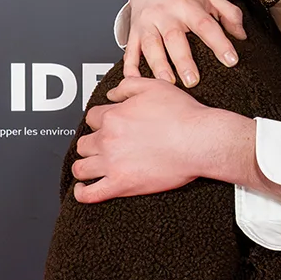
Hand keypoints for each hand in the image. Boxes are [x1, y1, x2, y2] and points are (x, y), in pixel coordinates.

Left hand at [70, 77, 251, 202]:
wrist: (199, 141)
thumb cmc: (183, 116)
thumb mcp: (154, 87)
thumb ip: (128, 86)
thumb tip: (112, 93)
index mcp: (114, 116)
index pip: (92, 118)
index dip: (99, 121)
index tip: (106, 126)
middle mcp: (108, 139)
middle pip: (84, 142)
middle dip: (92, 143)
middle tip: (104, 146)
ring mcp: (112, 163)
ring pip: (81, 167)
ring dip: (84, 166)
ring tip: (91, 167)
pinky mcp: (120, 185)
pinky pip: (90, 194)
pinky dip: (81, 193)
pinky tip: (83, 189)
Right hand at [123, 0, 245, 86]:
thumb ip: (229, 13)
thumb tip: (241, 36)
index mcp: (187, 5)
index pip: (205, 25)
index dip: (219, 42)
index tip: (231, 60)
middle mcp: (165, 14)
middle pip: (174, 37)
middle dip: (183, 60)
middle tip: (193, 81)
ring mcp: (147, 24)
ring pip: (150, 45)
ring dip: (158, 66)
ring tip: (167, 84)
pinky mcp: (134, 34)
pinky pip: (130, 51)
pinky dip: (130, 67)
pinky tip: (135, 80)